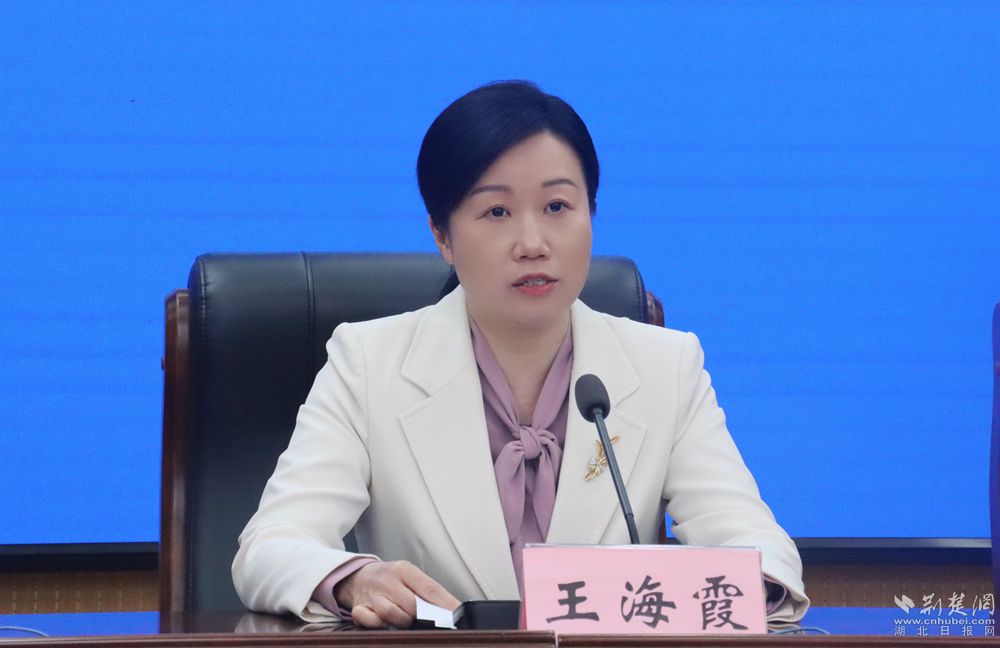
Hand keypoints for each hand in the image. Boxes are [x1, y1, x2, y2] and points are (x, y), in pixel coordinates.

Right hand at [334, 560, 460, 627]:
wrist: (358, 577)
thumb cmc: (391, 579)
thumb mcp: (409, 576)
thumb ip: (427, 591)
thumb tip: (451, 610)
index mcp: (404, 569)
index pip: (430, 589)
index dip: (446, 604)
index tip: (457, 614)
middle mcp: (387, 580)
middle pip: (412, 605)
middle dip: (422, 616)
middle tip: (428, 620)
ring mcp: (372, 594)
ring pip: (392, 614)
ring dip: (402, 622)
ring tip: (405, 620)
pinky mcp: (359, 608)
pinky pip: (370, 621)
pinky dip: (378, 625)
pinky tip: (383, 622)